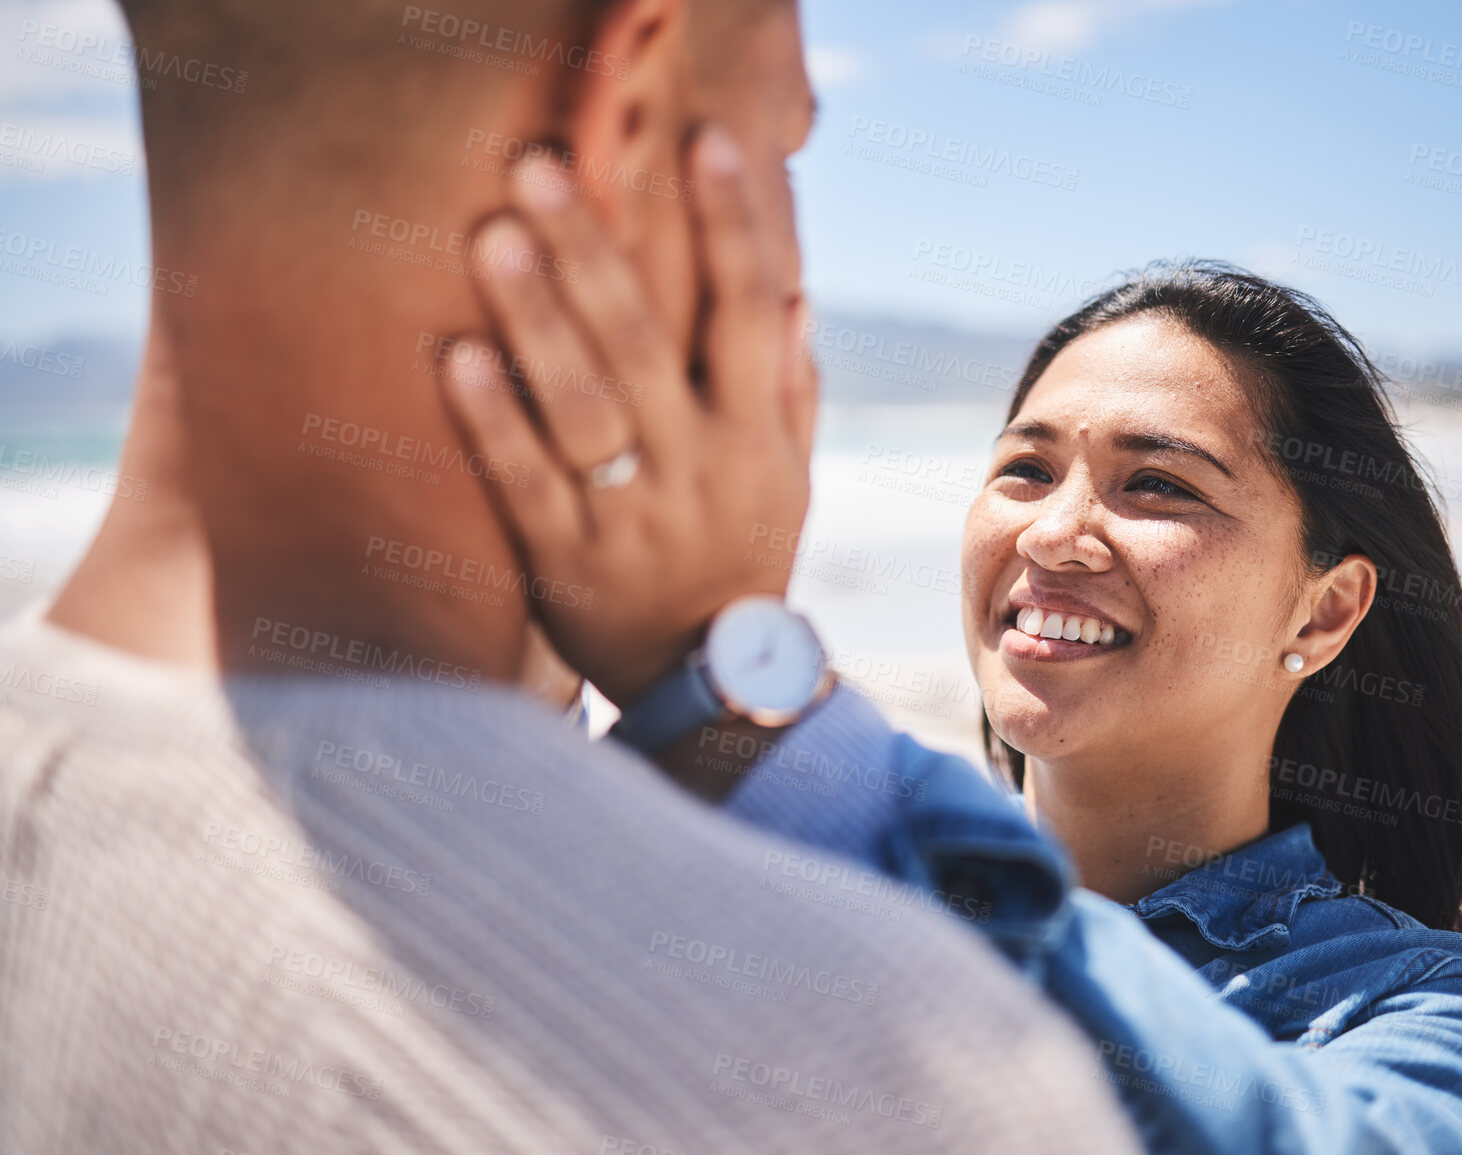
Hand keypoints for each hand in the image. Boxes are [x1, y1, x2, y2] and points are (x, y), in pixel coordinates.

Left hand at [438, 126, 816, 705]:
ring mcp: (631, 519)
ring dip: (536, 322)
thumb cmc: (748, 557)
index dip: (732, 227)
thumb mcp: (790, 478)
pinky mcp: (567, 563)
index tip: (704, 143)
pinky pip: (526, 485)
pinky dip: (492, 423)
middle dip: (592, 252)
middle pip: (643, 346)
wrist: (715, 688)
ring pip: (582, 410)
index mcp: (757, 439)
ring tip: (492, 237)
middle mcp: (700, 471)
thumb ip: (791, 389)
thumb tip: (793, 292)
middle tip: (539, 169)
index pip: (751, 314)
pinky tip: (454, 357)